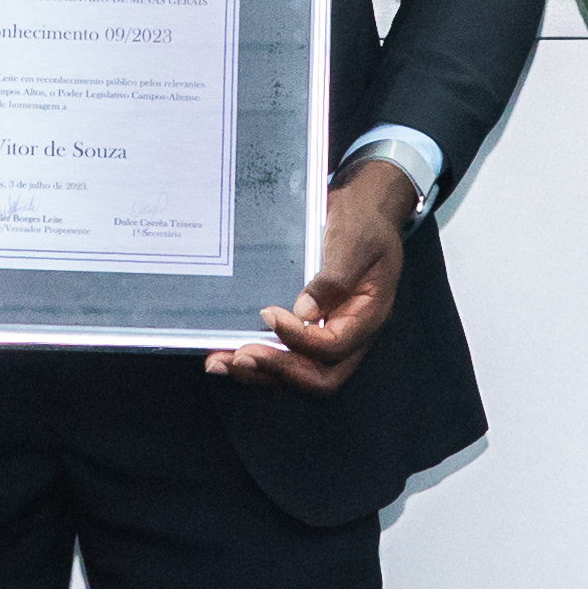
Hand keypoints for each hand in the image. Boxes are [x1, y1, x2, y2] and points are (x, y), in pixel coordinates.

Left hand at [212, 160, 412, 390]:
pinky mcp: (309, 330)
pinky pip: (285, 357)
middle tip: (240, 356)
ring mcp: (329, 336)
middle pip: (317, 376)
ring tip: (220, 363)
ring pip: (296, 374)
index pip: (333, 347)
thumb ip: (334, 279)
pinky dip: (256, 360)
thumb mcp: (355, 243)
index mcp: (368, 317)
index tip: (268, 314)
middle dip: (276, 370)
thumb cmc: (363, 225)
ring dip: (258, 372)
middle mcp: (350, 335)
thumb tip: (304, 312)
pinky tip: (226, 353)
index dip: (299, 339)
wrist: (363, 211)